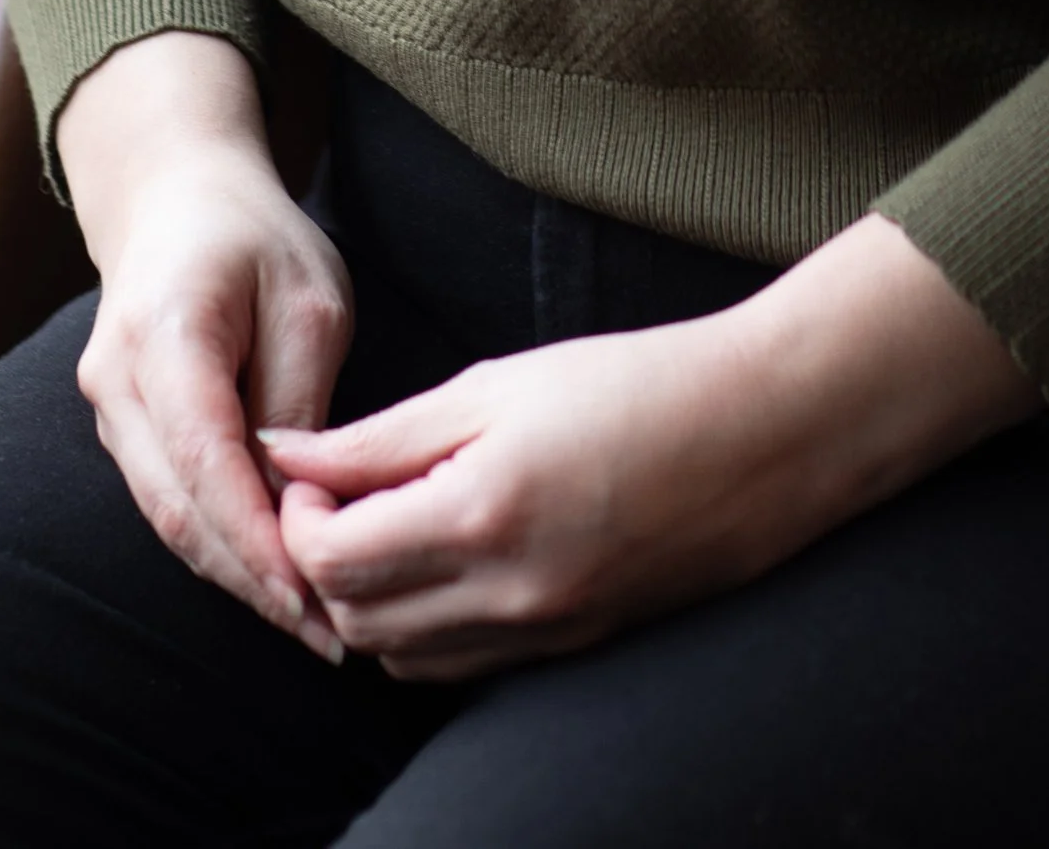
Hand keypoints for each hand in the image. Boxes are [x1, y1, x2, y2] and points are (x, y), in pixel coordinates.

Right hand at [56, 29, 353, 662]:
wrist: (173, 192)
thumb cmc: (253, 236)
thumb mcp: (308, 299)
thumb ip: (299, 400)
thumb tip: (301, 504)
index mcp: (164, 335)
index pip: (207, 461)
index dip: (257, 539)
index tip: (313, 595)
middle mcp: (117, 383)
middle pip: (179, 508)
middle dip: (253, 579)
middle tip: (328, 634)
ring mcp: (107, 409)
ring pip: (168, 517)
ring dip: (235, 574)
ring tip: (311, 621)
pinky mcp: (119, 428)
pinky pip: (166, 500)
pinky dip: (216, 542)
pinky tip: (271, 575)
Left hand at [258, 212, 1039, 681]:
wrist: (762, 433)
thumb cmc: (633, 383)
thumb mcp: (498, 385)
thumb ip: (383, 434)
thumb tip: (287, 454)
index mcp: (481, 513)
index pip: (330, 558)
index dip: (300, 516)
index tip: (314, 469)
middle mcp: (505, 593)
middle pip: (353, 618)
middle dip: (323, 562)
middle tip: (340, 495)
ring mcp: (541, 632)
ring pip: (398, 656)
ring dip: (369, 601)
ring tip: (390, 524)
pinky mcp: (569, 647)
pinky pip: (457, 666)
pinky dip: (424, 628)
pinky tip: (443, 561)